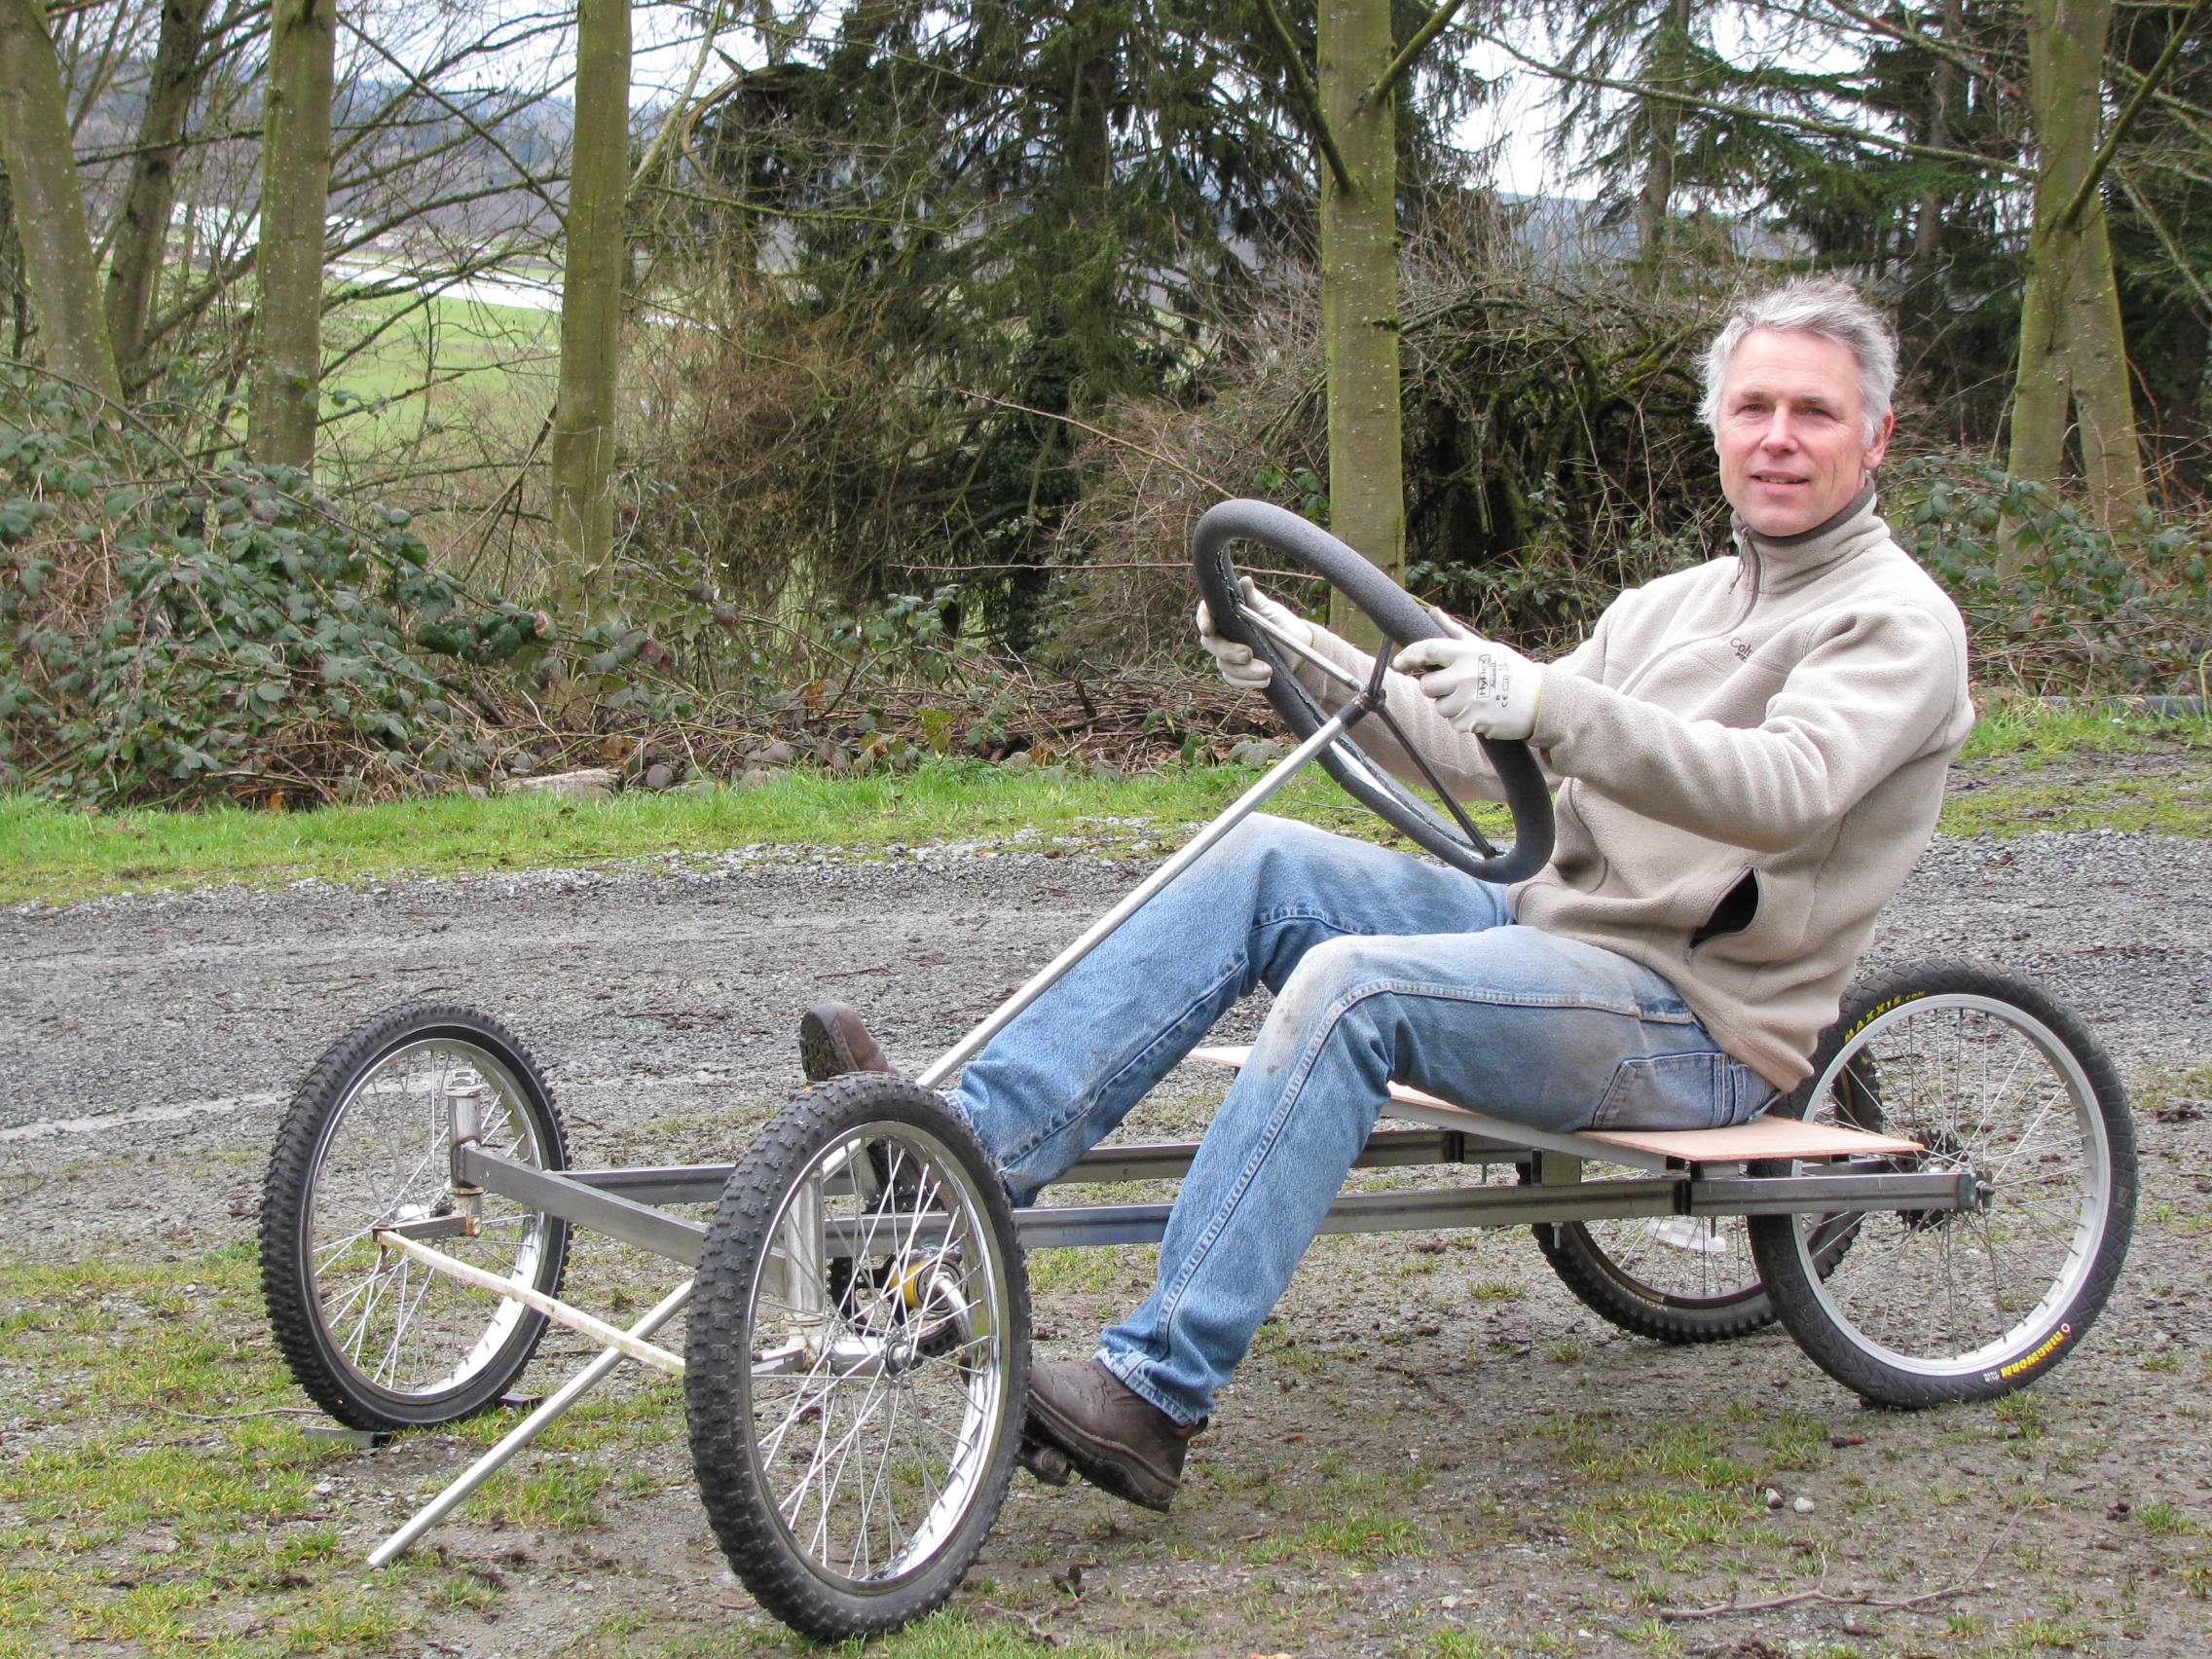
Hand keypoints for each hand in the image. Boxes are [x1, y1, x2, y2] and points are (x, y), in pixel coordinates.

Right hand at [1195, 578, 1311, 691]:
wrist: (1298, 648)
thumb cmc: (1280, 623)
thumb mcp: (1269, 610)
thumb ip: (1253, 598)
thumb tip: (1245, 581)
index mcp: (1226, 614)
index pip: (1206, 613)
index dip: (1203, 620)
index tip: (1208, 628)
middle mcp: (1222, 635)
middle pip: (1211, 644)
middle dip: (1229, 651)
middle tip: (1248, 654)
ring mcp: (1227, 656)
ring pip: (1225, 666)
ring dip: (1246, 671)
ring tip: (1268, 671)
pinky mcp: (1236, 674)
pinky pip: (1234, 681)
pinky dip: (1249, 682)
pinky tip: (1266, 680)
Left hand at [1391, 608, 1543, 740]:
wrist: (1542, 701)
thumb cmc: (1511, 671)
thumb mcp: (1486, 647)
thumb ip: (1455, 633)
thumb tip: (1433, 612)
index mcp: (1469, 653)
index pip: (1428, 649)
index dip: (1409, 656)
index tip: (1399, 663)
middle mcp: (1466, 674)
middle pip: (1427, 685)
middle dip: (1434, 688)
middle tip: (1454, 686)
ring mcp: (1469, 699)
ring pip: (1440, 707)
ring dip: (1451, 706)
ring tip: (1475, 698)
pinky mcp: (1473, 721)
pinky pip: (1454, 723)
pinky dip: (1463, 720)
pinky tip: (1481, 711)